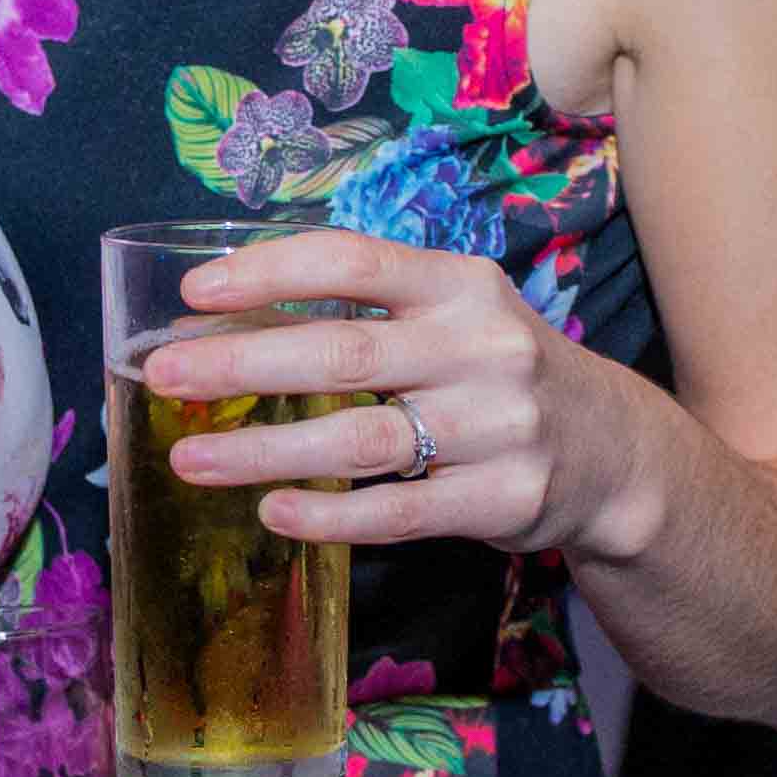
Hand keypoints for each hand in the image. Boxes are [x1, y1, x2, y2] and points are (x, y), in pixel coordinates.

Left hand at [136, 227, 621, 558]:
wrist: (614, 452)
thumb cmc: (497, 373)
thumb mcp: (456, 315)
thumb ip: (369, 309)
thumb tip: (228, 319)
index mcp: (460, 284)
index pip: (354, 260)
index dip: (270, 271)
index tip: (194, 292)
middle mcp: (483, 347)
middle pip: (344, 352)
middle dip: (242, 363)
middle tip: (162, 373)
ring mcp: (498, 427)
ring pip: (361, 440)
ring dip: (265, 451)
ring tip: (190, 457)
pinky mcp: (505, 499)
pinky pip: (400, 512)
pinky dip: (331, 516)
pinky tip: (274, 512)